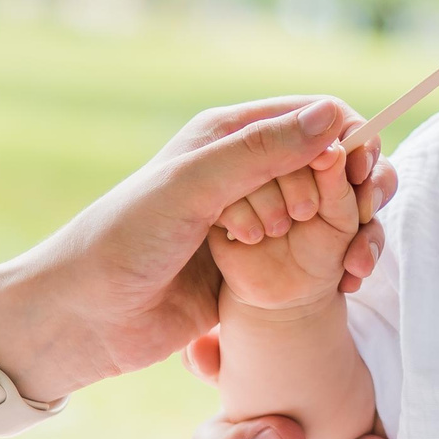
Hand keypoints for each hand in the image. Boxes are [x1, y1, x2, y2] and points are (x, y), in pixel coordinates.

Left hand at [0, 99, 396, 402]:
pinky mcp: (260, 267)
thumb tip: (331, 117)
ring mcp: (258, 220)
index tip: (357, 178)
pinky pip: (319, 256)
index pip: (316, 118)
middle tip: (350, 226)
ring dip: (356, 232)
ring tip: (351, 267)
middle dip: (356, 192)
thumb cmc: (119, 242)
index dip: (348, 142)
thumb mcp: (188, 188)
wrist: (82, 320)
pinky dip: (342, 265)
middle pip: (335, 165)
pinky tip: (346, 285)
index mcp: (229, 136)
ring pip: (334, 212)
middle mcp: (249, 172)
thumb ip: (258, 153)